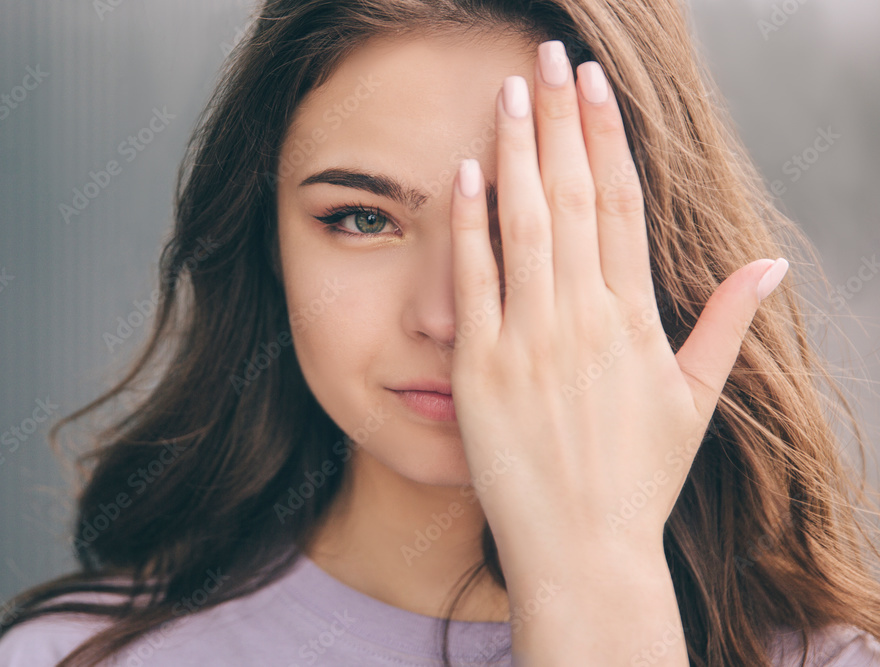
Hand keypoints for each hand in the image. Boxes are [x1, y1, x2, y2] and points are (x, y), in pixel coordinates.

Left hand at [448, 41, 788, 578]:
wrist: (585, 548)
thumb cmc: (638, 477)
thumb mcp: (694, 401)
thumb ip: (728, 326)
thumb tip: (771, 266)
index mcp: (636, 320)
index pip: (623, 204)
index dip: (608, 137)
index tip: (595, 86)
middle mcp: (584, 318)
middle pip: (575, 195)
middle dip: (560, 118)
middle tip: (551, 57)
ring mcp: (530, 340)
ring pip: (527, 223)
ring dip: (518, 150)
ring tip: (510, 89)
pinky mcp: (482, 367)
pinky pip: (476, 280)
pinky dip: (470, 223)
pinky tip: (467, 170)